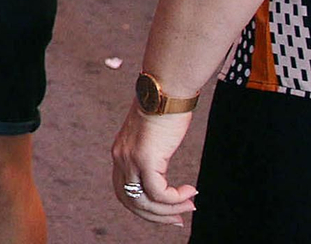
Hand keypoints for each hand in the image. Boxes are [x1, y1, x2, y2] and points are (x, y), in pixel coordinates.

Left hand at [110, 102, 197, 225]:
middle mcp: (120, 158)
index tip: (167, 214)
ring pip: (145, 202)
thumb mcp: (152, 137)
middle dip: (156, 216)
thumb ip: (150, 154)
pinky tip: (191, 191)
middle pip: (131, 202)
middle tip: (179, 219)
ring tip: (190, 205)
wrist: (165, 90)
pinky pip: (159, 193)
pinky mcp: (145, 158)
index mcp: (120, 154)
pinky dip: (176, 198)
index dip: (144, 209)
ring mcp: (130, 159)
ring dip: (170, 210)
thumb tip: (161, 171)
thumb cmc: (163, 109)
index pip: (123, 192)